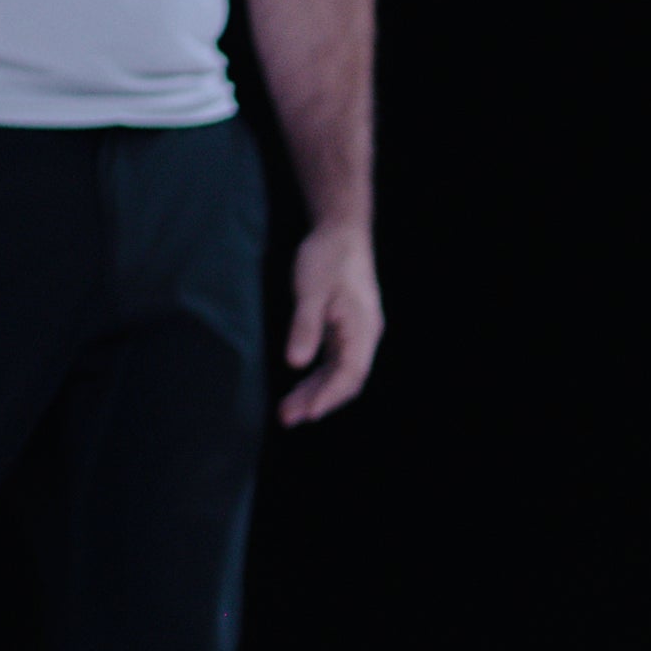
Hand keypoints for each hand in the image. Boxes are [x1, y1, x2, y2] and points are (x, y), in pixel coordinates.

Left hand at [279, 215, 382, 422]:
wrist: (341, 232)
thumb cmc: (327, 257)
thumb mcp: (311, 291)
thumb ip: (305, 327)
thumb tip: (296, 364)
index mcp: (362, 329)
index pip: (350, 374)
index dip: (329, 396)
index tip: (307, 414)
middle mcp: (364, 336)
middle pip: (346, 379)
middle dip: (318, 401)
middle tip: (287, 419)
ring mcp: (356, 334)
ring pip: (339, 373)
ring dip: (315, 392)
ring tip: (287, 410)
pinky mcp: (346, 329)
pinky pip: (334, 362)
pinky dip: (317, 377)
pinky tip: (299, 386)